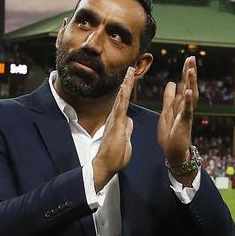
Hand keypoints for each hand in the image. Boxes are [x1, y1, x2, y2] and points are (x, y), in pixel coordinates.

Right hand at [92, 66, 135, 191]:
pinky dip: (124, 95)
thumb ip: (127, 130)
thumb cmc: (114, 158)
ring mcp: (114, 121)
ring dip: (125, 84)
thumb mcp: (125, 142)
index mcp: (118, 123)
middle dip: (126, 83)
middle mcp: (115, 119)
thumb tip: (129, 121)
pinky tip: (126, 85)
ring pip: (121, 98)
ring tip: (130, 71)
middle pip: (122, 97)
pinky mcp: (115, 124)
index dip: (127, 92)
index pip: (124, 105)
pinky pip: (121, 106)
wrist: (104, 167)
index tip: (130, 80)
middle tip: (130, 68)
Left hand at [158, 56, 198, 167]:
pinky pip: (187, 111)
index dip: (186, 72)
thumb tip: (171, 83)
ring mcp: (186, 115)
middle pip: (189, 87)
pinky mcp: (184, 124)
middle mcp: (185, 108)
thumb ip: (169, 98)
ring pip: (190, 96)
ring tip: (191, 70)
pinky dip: (187, 101)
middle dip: (190, 73)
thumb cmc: (171, 133)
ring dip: (191, 83)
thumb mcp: (167, 112)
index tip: (188, 59)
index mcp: (180, 104)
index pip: (184, 84)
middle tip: (192, 58)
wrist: (174, 152)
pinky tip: (187, 92)